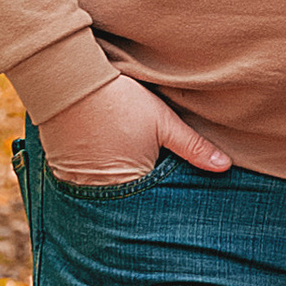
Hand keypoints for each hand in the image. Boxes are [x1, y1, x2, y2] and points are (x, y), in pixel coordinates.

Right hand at [39, 75, 232, 185]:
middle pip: (129, 204)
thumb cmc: (120, 100)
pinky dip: (94, 178)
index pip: (153, 205)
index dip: (164, 200)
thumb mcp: (163, 122)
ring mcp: (77, 184)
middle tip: (151, 186)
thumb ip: (194, 147)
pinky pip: (83, 185)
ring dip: (117, 189)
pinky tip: (103, 162)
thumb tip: (225, 166)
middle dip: (142, 199)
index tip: (173, 197)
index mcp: (130, 185)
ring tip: (127, 173)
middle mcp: (101, 192)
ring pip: (106, 195)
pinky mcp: (60, 170)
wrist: (69, 80)